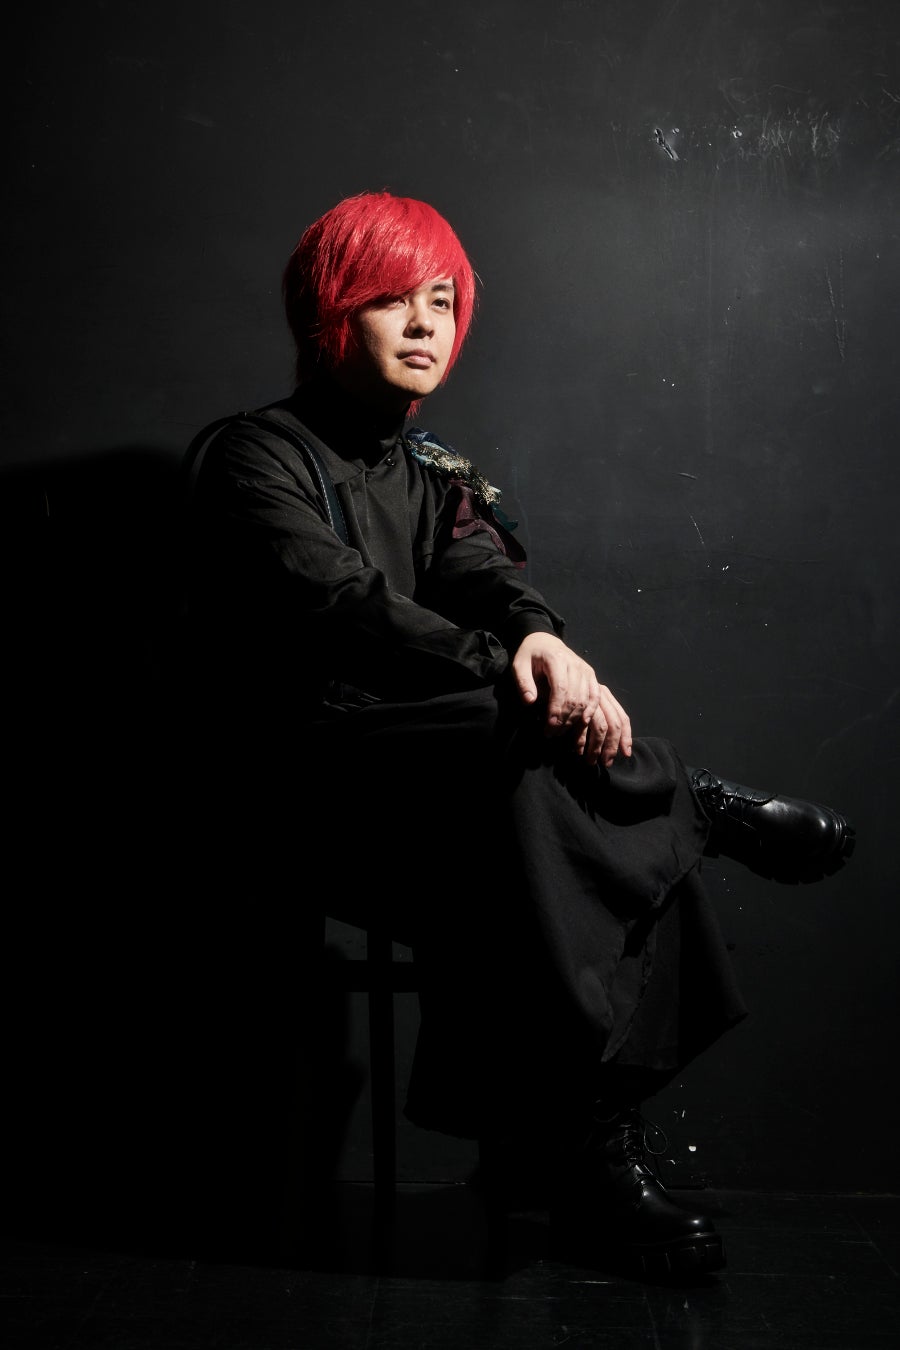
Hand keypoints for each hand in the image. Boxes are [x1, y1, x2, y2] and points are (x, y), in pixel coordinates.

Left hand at [511, 633, 632, 767]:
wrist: (545, 641)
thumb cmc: (530, 655)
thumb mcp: (519, 665)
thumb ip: (523, 683)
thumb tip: (530, 702)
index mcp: (557, 659)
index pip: (561, 689)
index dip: (556, 710)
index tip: (548, 727)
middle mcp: (575, 664)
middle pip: (575, 697)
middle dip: (564, 719)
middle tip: (551, 733)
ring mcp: (586, 670)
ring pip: (586, 699)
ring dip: (575, 719)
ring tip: (561, 731)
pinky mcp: (591, 676)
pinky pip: (595, 696)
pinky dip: (591, 711)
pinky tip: (582, 723)